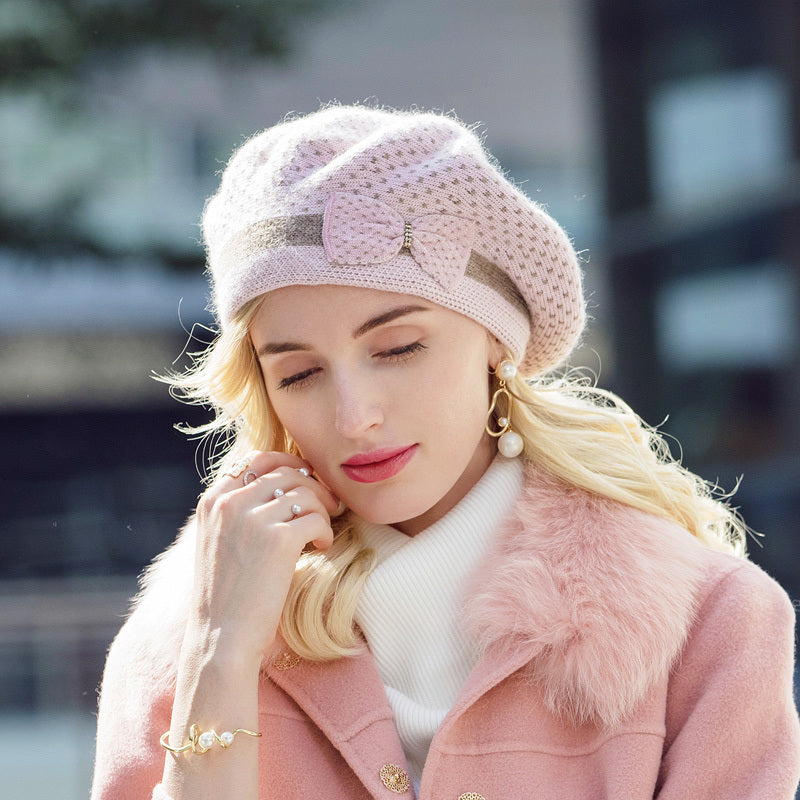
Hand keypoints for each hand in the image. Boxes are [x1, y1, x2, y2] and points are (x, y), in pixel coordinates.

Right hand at [186, 451, 340, 668]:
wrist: (221, 638)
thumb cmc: (226, 595)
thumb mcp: (219, 541)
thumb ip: (239, 511)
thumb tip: (282, 486)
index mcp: (212, 501)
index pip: (256, 460)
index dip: (288, 464)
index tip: (306, 478)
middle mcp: (230, 503)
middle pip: (286, 473)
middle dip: (313, 486)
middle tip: (329, 505)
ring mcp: (253, 519)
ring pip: (306, 493)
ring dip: (322, 510)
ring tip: (322, 532)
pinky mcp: (278, 540)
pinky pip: (316, 519)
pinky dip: (325, 531)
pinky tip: (322, 547)